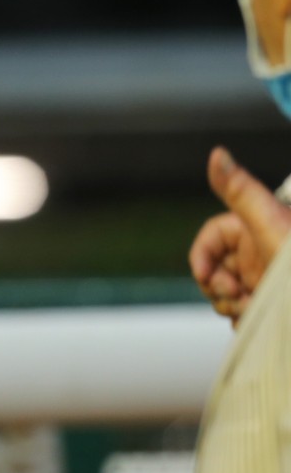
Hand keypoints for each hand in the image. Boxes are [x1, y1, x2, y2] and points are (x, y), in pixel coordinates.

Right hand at [188, 146, 290, 326]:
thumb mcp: (271, 223)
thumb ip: (241, 190)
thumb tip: (217, 153)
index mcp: (255, 231)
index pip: (211, 238)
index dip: (201, 256)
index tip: (205, 275)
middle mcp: (257, 254)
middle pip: (213, 268)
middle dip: (216, 286)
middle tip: (235, 294)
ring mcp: (262, 279)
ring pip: (223, 293)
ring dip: (229, 305)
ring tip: (252, 307)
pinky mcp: (267, 302)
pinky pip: (240, 313)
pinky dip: (243, 318)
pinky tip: (258, 316)